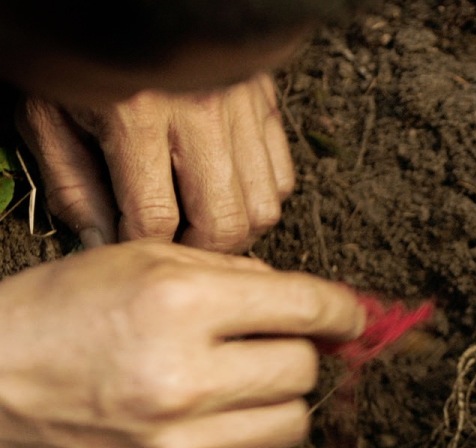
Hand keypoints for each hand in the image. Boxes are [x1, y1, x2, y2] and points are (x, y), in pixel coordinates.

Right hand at [0, 243, 364, 447]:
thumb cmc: (61, 311)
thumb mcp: (142, 261)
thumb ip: (235, 275)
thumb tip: (315, 303)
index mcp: (178, 305)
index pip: (305, 308)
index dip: (342, 311)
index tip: (354, 317)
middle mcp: (182, 378)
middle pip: (303, 370)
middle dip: (297, 351)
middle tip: (265, 342)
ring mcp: (176, 442)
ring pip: (290, 424)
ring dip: (276, 397)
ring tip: (235, 378)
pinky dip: (230, 431)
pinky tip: (186, 412)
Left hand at [17, 73, 294, 252]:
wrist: (129, 2)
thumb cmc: (80, 53)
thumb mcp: (48, 115)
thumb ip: (72, 184)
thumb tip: (102, 240)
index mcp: (136, 114)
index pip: (156, 218)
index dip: (141, 245)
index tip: (127, 244)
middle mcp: (199, 112)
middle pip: (224, 222)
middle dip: (197, 250)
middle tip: (173, 246)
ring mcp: (240, 106)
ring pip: (263, 206)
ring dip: (234, 229)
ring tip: (201, 224)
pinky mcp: (264, 101)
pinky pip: (281, 176)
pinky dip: (258, 197)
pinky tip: (224, 192)